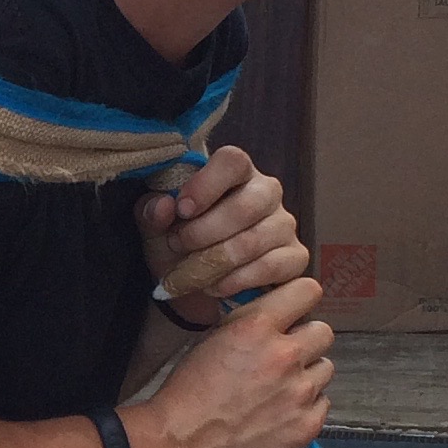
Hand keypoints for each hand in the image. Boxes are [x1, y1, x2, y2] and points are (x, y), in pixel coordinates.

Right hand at [124, 275, 333, 447]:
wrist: (180, 446)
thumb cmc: (187, 392)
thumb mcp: (212, 339)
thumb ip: (248, 322)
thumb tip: (274, 314)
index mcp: (258, 327)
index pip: (308, 291)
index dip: (299, 302)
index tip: (292, 314)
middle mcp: (286, 354)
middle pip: (323, 332)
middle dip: (304, 341)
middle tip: (282, 358)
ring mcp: (300, 392)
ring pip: (325, 368)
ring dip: (306, 375)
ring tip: (279, 391)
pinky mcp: (307, 425)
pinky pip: (323, 403)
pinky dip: (305, 407)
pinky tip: (279, 414)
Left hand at [137, 144, 310, 305]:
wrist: (197, 287)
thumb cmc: (180, 245)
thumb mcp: (156, 229)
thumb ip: (152, 213)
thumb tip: (163, 205)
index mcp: (235, 173)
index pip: (233, 160)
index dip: (206, 184)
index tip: (181, 210)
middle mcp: (267, 192)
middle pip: (247, 205)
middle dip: (203, 232)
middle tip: (177, 245)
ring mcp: (284, 224)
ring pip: (253, 241)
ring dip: (213, 261)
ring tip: (189, 271)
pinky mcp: (295, 257)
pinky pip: (269, 267)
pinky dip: (234, 281)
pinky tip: (215, 286)